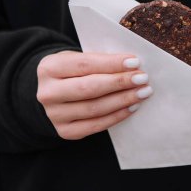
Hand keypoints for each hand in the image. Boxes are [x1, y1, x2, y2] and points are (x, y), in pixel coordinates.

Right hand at [37, 51, 152, 139]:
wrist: (53, 93)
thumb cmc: (72, 71)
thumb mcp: (78, 59)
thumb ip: (100, 61)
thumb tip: (132, 66)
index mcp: (50, 68)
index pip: (85, 64)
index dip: (112, 64)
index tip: (135, 62)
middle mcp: (48, 93)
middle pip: (89, 88)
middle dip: (120, 83)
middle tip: (142, 79)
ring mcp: (54, 115)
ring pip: (94, 108)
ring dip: (123, 100)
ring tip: (142, 92)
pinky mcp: (65, 131)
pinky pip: (95, 125)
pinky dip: (117, 116)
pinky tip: (132, 107)